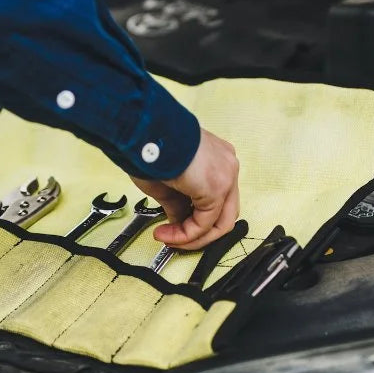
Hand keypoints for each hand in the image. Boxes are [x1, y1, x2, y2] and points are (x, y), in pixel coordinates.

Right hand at [131, 129, 239, 250]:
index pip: (215, 200)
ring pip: (221, 222)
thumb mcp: (166, 182)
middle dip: (196, 233)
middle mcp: (227, 166)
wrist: (147, 133)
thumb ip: (177, 204)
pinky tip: (168, 234)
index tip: (170, 227)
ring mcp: (226, 176)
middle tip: (172, 239)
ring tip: (168, 239)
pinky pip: (206, 223)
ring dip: (192, 238)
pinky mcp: (218, 187)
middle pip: (224, 214)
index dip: (192, 220)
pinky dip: (187, 234)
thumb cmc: (150, 147)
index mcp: (216, 159)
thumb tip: (178, 222)